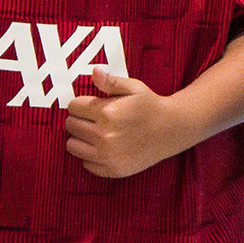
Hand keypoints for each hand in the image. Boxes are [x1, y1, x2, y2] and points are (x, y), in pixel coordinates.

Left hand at [64, 70, 186, 178]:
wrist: (173, 129)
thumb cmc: (151, 106)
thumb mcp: (133, 87)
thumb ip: (110, 82)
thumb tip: (94, 72)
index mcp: (107, 113)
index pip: (73, 107)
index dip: (80, 104)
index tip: (88, 105)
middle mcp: (104, 136)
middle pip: (71, 125)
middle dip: (78, 119)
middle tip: (92, 118)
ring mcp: (108, 155)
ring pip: (72, 146)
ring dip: (79, 138)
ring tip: (93, 133)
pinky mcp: (113, 169)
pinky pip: (86, 163)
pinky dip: (90, 156)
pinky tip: (103, 147)